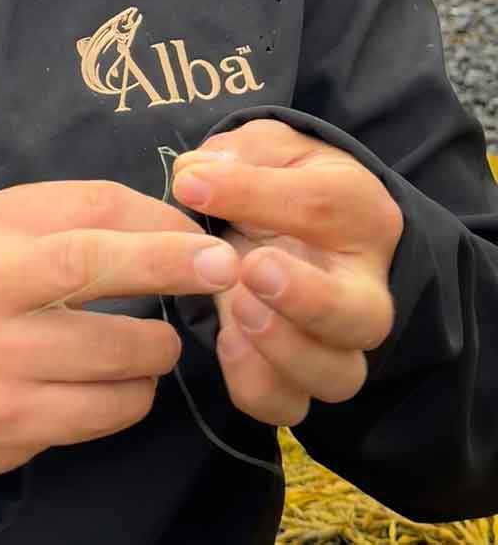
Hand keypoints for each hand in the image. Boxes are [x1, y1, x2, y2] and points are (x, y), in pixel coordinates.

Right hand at [0, 179, 241, 476]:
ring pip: (115, 349)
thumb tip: (174, 219)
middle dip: (170, 261)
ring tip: (157, 342)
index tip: (200, 234)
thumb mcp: (6, 233)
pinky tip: (126, 383)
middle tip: (224, 267)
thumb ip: (76, 217)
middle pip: (94, 263)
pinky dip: (136, 395)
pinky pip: (108, 409)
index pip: (90, 207)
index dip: (157, 217)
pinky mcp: (12, 419)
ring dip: (158, 345)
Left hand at [171, 120, 404, 428]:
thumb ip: (240, 154)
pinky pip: (290, 405)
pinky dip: (256, 385)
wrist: (299, 225)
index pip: (319, 206)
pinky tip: (224, 341)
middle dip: (308, 300)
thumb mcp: (270, 146)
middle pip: (362, 315)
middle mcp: (363, 284)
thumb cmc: (282, 177)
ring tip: (233, 307)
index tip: (190, 185)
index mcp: (358, 212)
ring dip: (281, 351)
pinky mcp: (300, 374)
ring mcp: (336, 340)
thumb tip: (196, 174)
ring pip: (336, 376)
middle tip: (251, 270)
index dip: (250, 194)